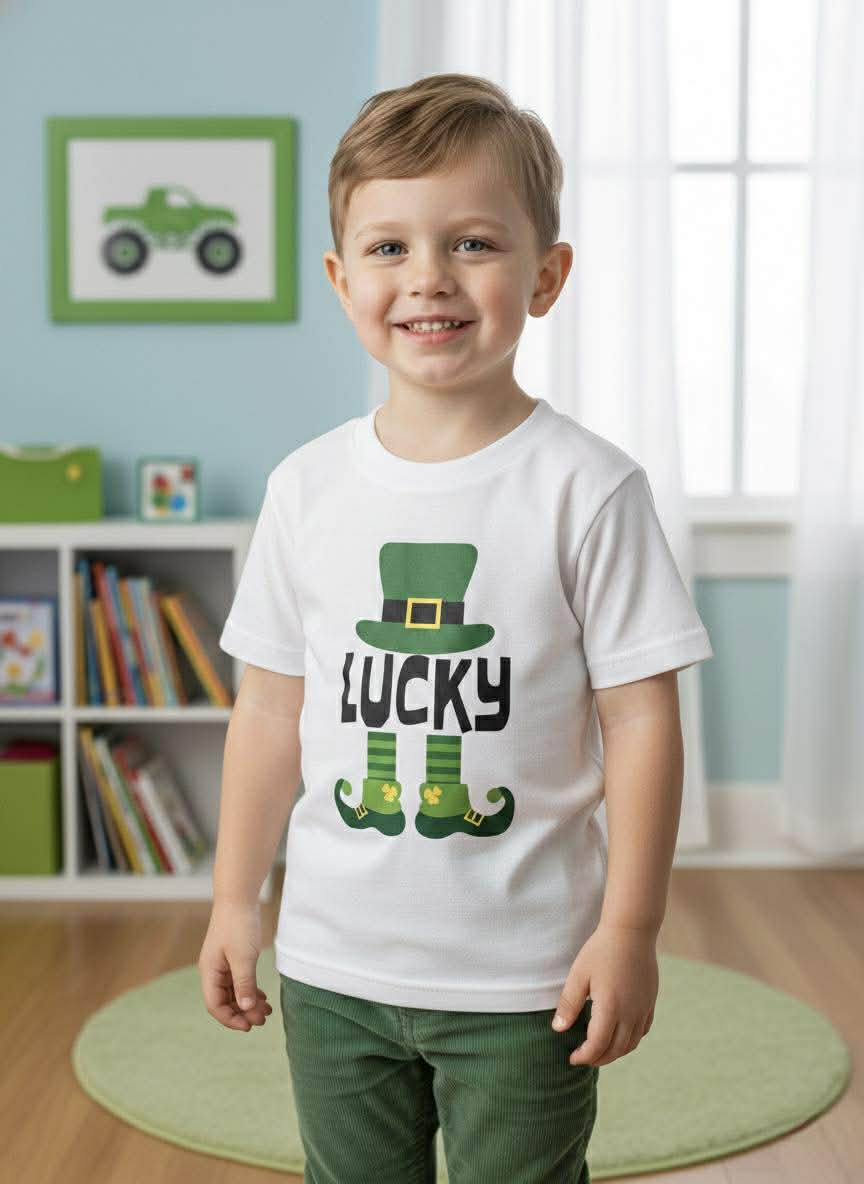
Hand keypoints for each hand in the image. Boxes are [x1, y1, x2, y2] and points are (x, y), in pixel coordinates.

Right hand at [198, 900, 272, 1032]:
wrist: (238, 897)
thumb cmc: (238, 925)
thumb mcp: (244, 957)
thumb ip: (244, 984)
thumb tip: (245, 1010)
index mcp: (209, 972)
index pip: (214, 1005)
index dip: (230, 1019)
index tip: (249, 1026)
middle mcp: (213, 970)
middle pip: (225, 1001)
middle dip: (243, 1012)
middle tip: (264, 1019)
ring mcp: (223, 964)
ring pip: (233, 992)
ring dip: (248, 1003)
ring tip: (267, 1011)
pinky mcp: (233, 957)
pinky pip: (239, 981)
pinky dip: (250, 990)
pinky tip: (262, 996)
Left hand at [551, 920, 658, 1067]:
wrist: (632, 931)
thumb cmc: (601, 950)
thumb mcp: (579, 975)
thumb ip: (569, 1004)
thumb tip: (558, 1030)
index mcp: (610, 1008)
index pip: (597, 1045)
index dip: (584, 1056)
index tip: (572, 1058)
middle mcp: (631, 1013)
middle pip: (616, 1050)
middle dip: (598, 1058)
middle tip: (583, 1057)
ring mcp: (643, 1008)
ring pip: (631, 1044)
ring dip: (615, 1053)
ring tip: (599, 1050)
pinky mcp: (651, 1002)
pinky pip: (642, 1031)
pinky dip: (630, 1040)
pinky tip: (619, 1035)